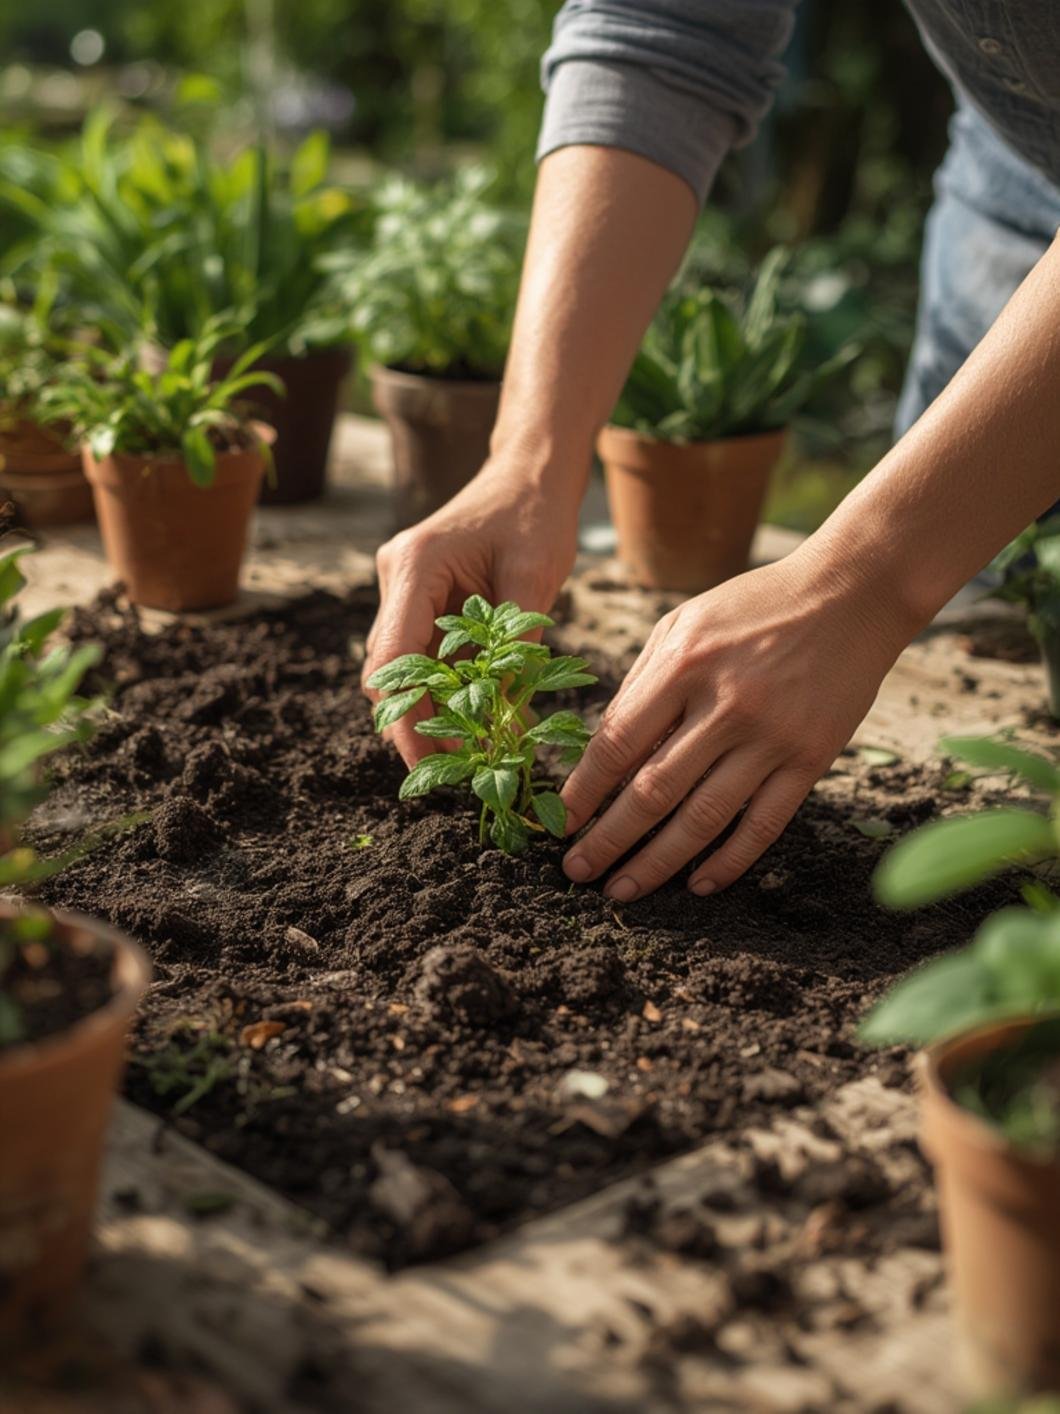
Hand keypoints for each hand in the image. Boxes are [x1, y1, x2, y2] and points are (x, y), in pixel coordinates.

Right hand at [364, 460, 579, 765]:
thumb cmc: (536, 515)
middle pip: (388, 671)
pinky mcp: (419, 601)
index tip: (431, 765)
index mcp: (416, 567)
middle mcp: (396, 579)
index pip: (393, 658)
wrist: (531, 474)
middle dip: (416, 724)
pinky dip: (446, 691)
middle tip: (457, 771)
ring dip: (431, 711)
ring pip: (403, 669)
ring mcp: (403, 590)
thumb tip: (504, 721)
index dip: (406, 718)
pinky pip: (424, 657)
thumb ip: (514, 647)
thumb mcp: (535, 579)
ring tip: (471, 753)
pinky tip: (476, 720)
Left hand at [559, 550, 911, 899]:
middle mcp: (725, 704)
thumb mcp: (684, 623)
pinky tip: (699, 884)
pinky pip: (763, 824)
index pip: (617, 743)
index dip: (584, 791)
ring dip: (656, 862)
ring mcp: (771, 735)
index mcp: (683, 664)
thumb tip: (602, 753)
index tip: (560, 823)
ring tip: (623, 890)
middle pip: (652, 791)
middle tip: (577, 872)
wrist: (851, 594)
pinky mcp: (810, 758)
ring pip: (702, 818)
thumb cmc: (754, 607)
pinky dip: (729, 861)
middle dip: (607, 839)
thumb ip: (642, 684)